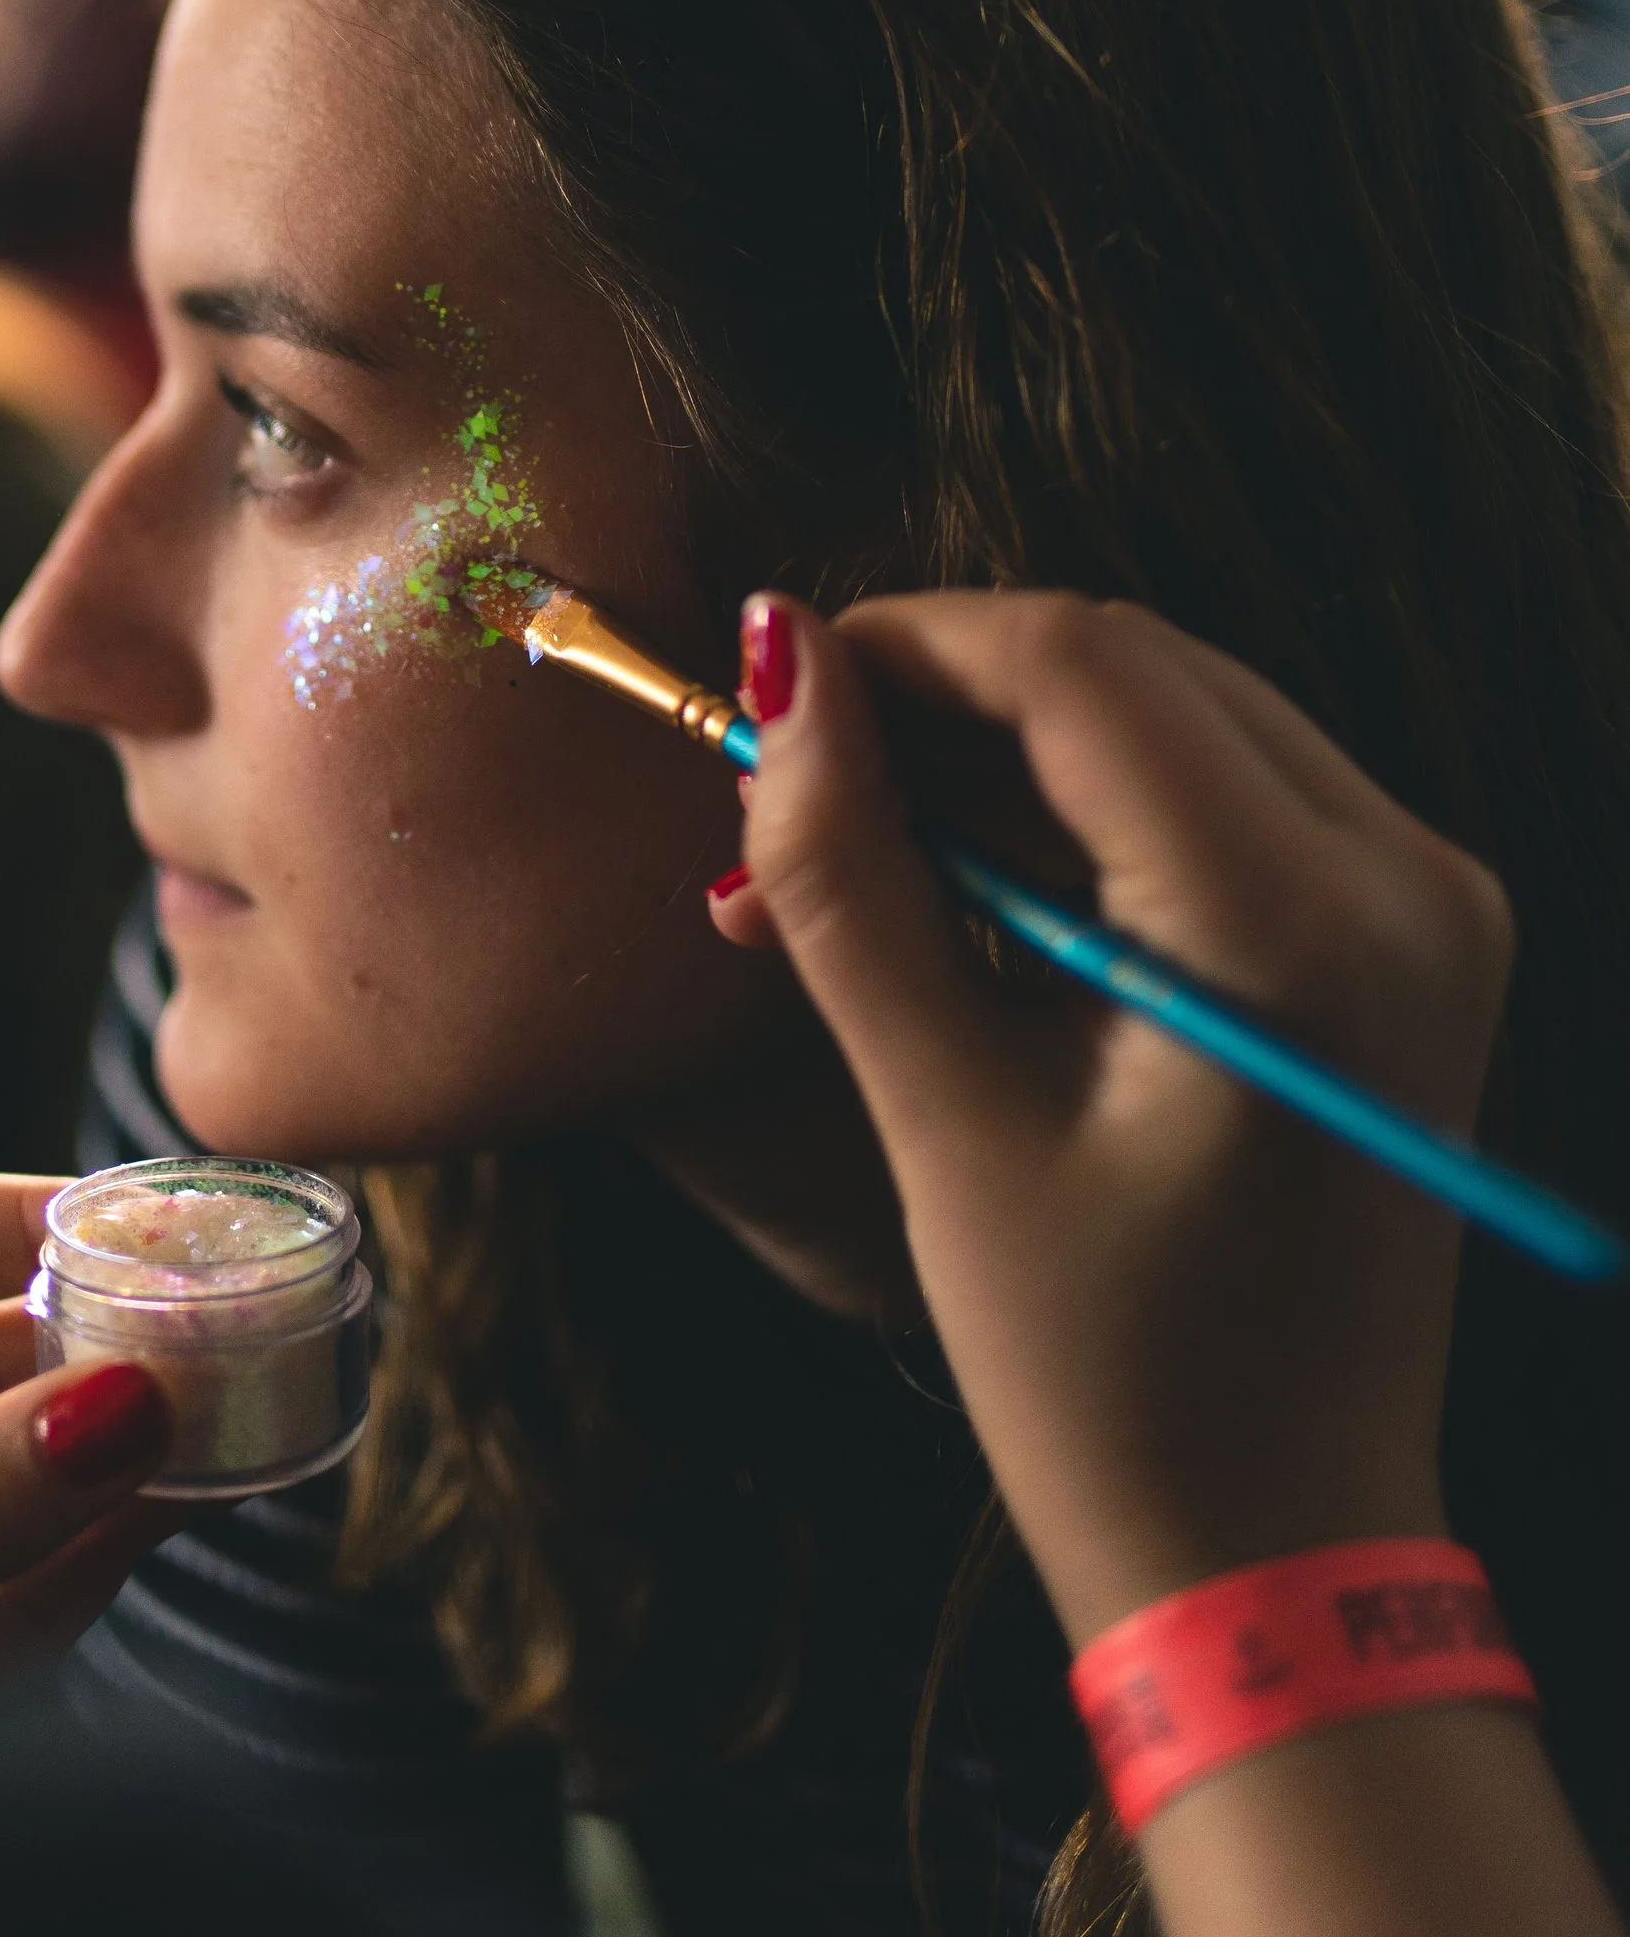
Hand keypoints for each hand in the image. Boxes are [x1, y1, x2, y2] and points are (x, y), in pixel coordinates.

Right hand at [714, 591, 1509, 1647]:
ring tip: (839, 872)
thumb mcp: (946, 1118)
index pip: (1081, 666)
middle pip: (1132, 670)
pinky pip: (1217, 797)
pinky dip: (1074, 820)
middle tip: (785, 794)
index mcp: (1303, 925)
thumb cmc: (1105, 1373)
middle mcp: (1404, 877)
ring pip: (1170, 717)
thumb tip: (777, 667)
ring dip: (995, 761)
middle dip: (941, 702)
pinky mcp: (1401, 938)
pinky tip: (952, 899)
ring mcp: (1423, 903)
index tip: (766, 684)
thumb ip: (851, 874)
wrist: (1278, 1547)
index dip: (905, 642)